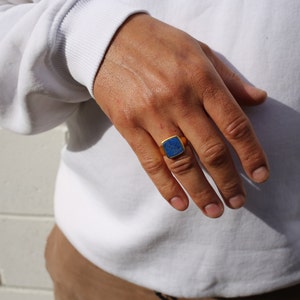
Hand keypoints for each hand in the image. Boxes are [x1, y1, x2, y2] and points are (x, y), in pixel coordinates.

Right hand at [93, 14, 268, 217]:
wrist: (109, 41)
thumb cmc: (159, 43)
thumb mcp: (199, 50)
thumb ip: (230, 78)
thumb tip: (258, 99)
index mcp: (201, 79)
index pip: (234, 125)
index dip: (251, 154)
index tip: (259, 176)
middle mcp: (178, 100)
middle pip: (211, 151)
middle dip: (228, 182)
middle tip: (237, 202)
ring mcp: (151, 115)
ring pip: (181, 162)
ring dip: (200, 191)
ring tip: (213, 210)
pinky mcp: (128, 126)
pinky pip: (150, 162)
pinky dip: (165, 185)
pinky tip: (178, 202)